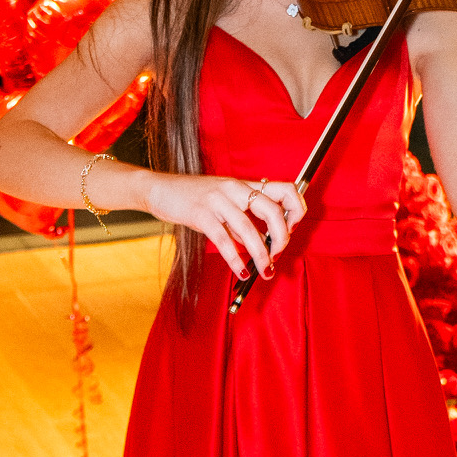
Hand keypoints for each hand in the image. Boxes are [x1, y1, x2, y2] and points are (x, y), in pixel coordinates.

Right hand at [142, 171, 304, 279]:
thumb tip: (264, 243)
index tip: (292, 228)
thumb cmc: (194, 197)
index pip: (285, 189)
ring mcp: (218, 200)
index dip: (296, 209)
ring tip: (265, 271)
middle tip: (278, 255)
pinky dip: (236, 260)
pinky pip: (224, 240)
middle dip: (282, 237)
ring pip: (249, 230)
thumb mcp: (224, 202)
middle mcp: (235, 189)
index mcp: (245, 184)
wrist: (160, 188)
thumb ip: (244, 219)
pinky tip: (241, 271)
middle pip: (273, 210)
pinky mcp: (201, 214)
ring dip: (261, 255)